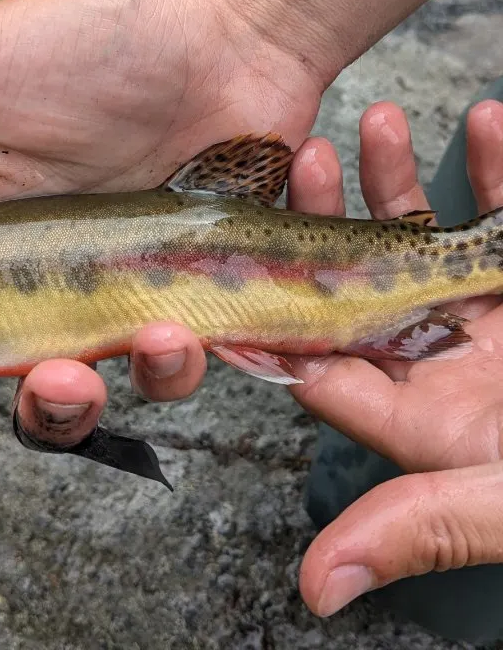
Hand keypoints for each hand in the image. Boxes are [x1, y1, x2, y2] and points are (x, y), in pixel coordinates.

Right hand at [0, 0, 323, 511]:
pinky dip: (168, 367)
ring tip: (82, 364)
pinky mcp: (168, 306)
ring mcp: (90, 306)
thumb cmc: (83, 42)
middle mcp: (9, 290)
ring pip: (59, 402)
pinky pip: (161, 373)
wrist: (217, 31)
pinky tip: (179, 325)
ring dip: (63, 406)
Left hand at [286, 99, 502, 617]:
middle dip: (332, 218)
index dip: (276, 318)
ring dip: (401, 177)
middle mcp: (444, 361)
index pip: (325, 365)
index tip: (234, 260)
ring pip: (428, 234)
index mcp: (421, 416)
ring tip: (375, 120)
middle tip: (304, 159)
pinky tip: (490, 119)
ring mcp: (491, 313)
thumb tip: (315, 592)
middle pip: (363, 282)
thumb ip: (422, 527)